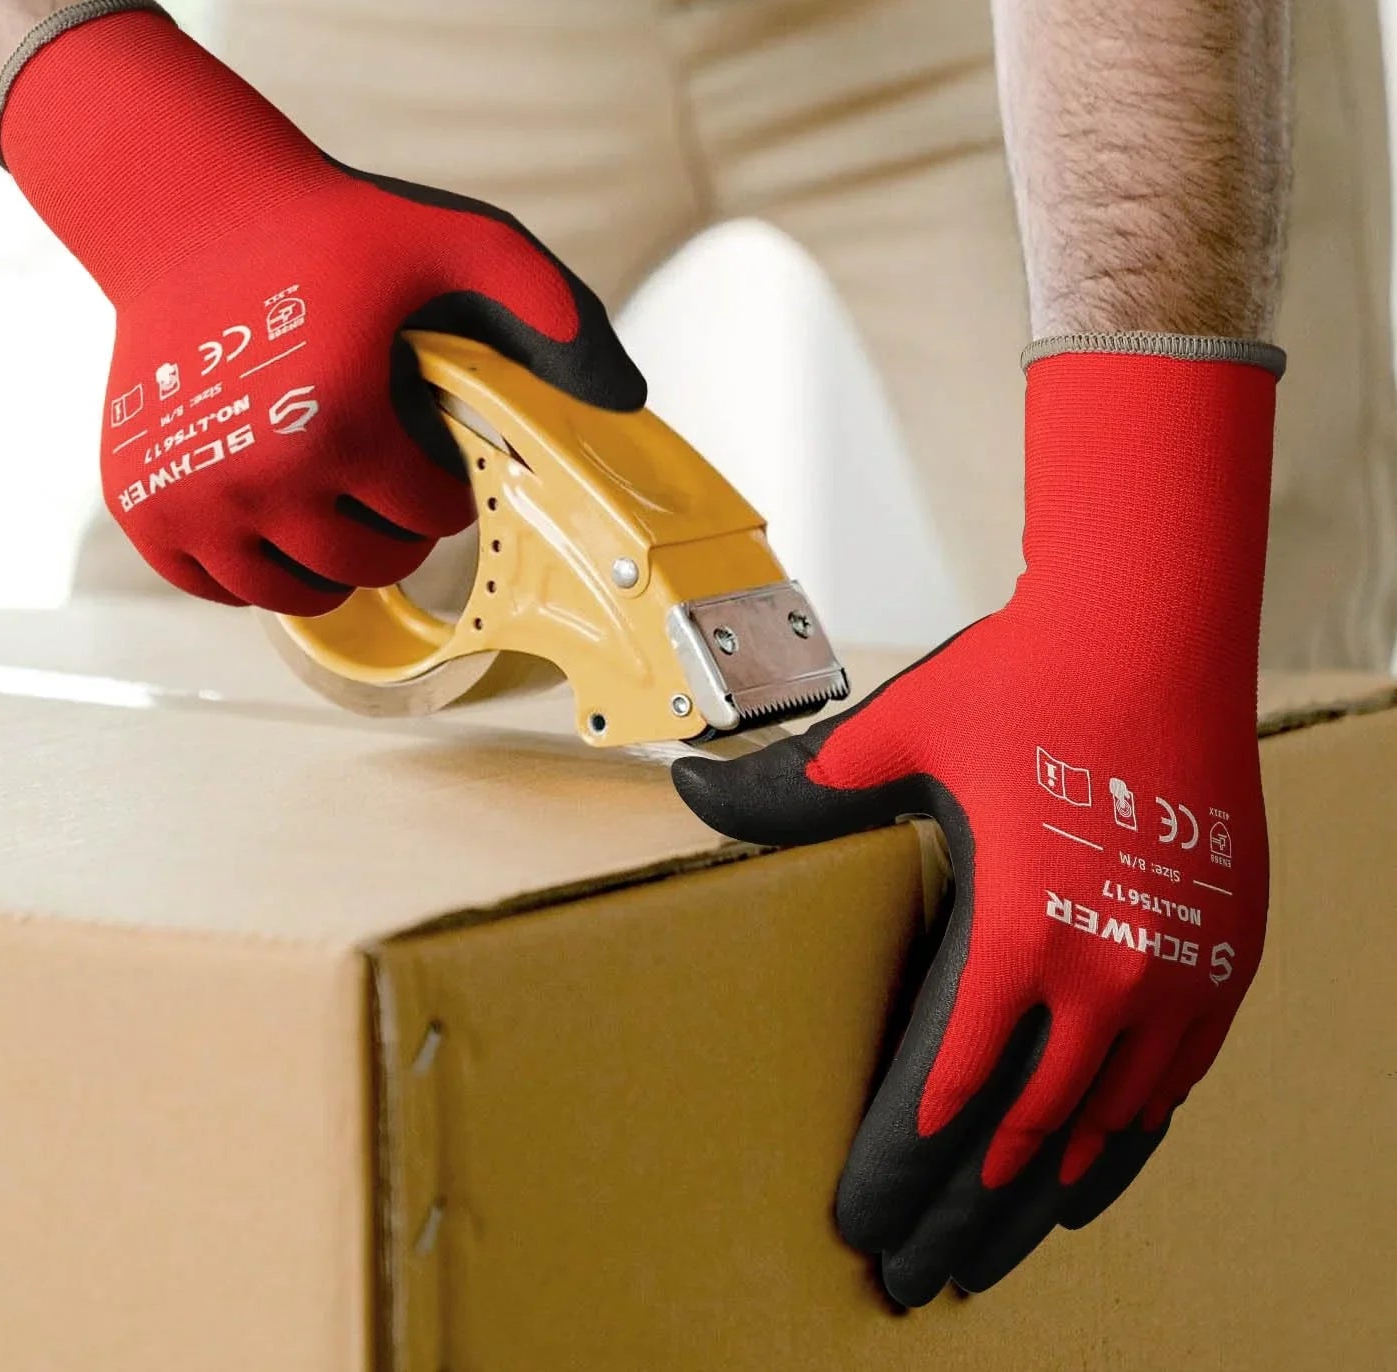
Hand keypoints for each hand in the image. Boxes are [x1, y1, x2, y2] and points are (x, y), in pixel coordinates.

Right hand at [0, 2, 642, 612]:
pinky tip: (277, 514)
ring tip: (341, 505)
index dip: (447, 487)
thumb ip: (552, 310)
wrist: (184, 207)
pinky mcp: (142, 509)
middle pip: (369, 566)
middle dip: (398, 531)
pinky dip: (254, 568)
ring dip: (333, 564)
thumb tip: (627, 399)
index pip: (432, 518)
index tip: (436, 452)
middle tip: (391, 481)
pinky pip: (219, 587)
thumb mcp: (459, 241)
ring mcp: (190, 501)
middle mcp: (258, 477)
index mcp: (338, 423)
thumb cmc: (328, 229)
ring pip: (295, 595)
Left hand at [674, 339, 1280, 1302]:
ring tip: (988, 1260)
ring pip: (1101, 1132)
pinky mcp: (1222, 955)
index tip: (856, 1222)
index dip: (893, 1169)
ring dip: (1039, 1204)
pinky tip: (1088, 1178)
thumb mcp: (890, 738)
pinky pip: (1173, 1087)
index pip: (939, 1094)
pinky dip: (1125, 1146)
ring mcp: (1174, 974)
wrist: (1150, 626)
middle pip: (1018, 1140)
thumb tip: (685, 790)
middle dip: (957, 1219)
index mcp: (1014, 934)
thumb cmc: (1023, 678)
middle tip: (910, 1279)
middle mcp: (1102, 976)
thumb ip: (786, 791)